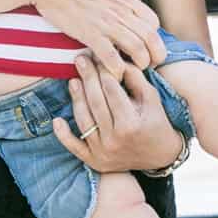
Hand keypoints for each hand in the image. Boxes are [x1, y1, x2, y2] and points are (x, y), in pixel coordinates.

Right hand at [29, 0, 166, 76]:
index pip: (153, 22)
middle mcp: (121, 11)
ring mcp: (106, 23)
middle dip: (155, 56)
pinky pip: (111, 57)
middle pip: (151, 38)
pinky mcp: (89, 34)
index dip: (154, 37)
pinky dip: (116, 68)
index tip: (146, 45)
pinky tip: (113, 73)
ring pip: (137, 49)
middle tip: (149, 65)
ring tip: (133, 70)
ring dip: (139, 64)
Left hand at [53, 56, 182, 171]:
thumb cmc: (156, 121)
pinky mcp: (94, 161)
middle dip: (88, 78)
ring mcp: (103, 151)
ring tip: (73, 80)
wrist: (160, 155)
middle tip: (81, 59)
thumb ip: (135, 78)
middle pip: (96, 103)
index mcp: (130, 123)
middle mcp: (114, 139)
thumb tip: (116, 60)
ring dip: (76, 99)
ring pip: (84, 121)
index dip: (104, 71)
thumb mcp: (151, 97)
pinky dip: (63, 135)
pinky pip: (75, 147)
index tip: (99, 56)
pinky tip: (57, 121)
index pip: (111, 90)